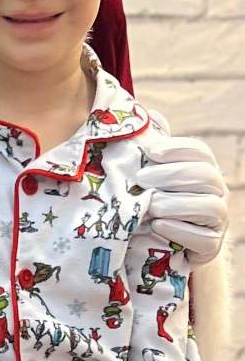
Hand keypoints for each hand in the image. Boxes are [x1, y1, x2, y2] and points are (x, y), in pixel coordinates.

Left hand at [137, 137, 227, 265]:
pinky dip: (179, 230)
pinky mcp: (212, 247)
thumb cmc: (156, 194)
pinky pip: (204, 239)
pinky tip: (157, 225)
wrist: (160, 238)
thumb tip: (151, 114)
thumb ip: (155, 143)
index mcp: (204, 168)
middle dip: (171, 175)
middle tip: (141, 179)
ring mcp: (218, 221)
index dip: (176, 148)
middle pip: (206, 176)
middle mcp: (218, 192)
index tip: (150, 151)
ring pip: (210, 206)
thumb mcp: (153, 169)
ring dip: (176, 204)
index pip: (201, 152)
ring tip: (149, 204)